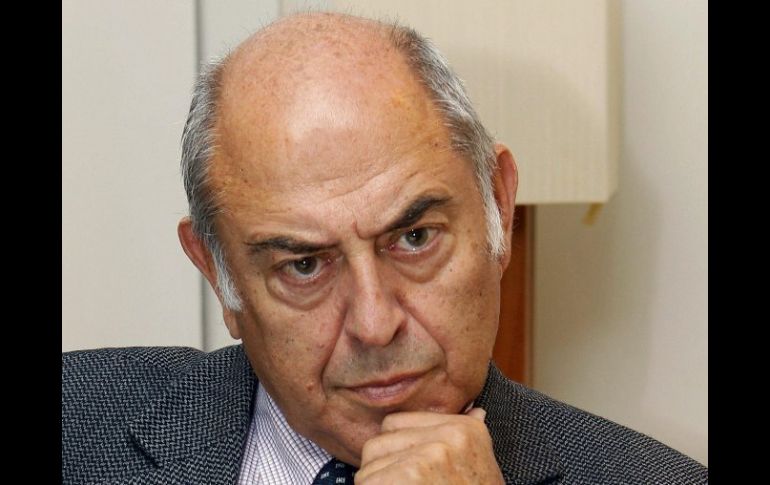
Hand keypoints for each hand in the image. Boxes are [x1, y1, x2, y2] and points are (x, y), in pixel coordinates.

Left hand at [355, 408, 503, 483]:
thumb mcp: (480, 464)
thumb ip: (470, 434)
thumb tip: (476, 412)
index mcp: (463, 429)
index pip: (394, 423)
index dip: (391, 450)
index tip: (402, 471)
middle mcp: (449, 436)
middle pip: (378, 442)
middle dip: (378, 468)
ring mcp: (431, 455)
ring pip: (369, 465)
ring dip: (374, 484)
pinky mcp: (412, 474)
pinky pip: (369, 481)